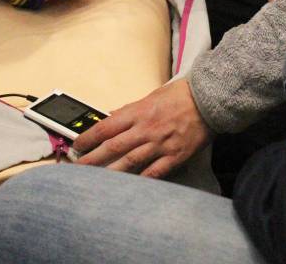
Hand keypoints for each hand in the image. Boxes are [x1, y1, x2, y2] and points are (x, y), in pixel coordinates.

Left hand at [73, 79, 210, 178]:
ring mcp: (160, 144)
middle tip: (77, 168)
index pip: (106, 127)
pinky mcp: (174, 156)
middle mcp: (145, 129)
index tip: (77, 146)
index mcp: (138, 112)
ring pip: (130, 162)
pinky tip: (129, 190)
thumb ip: (129, 110)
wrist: (208, 100)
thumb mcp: (150, 96)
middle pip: (113, 146)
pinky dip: (141, 180)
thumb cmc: (179, 95)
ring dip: (110, 173)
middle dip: (92, 158)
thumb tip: (110, 116)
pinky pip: (154, 172)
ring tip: (94, 182)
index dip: (89, 137)